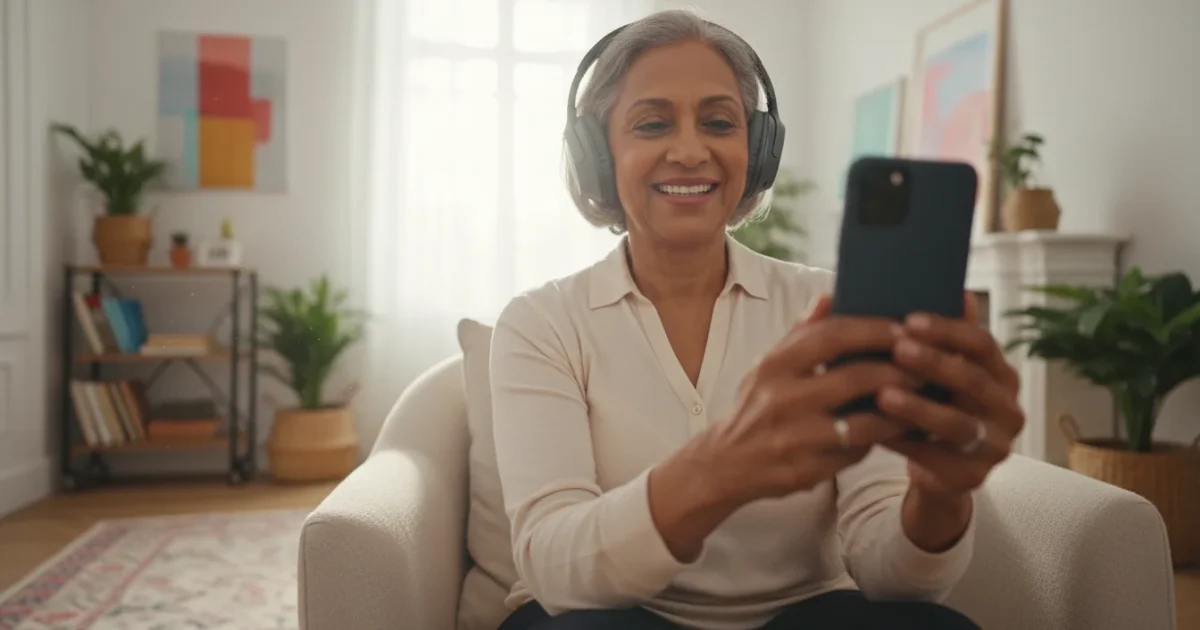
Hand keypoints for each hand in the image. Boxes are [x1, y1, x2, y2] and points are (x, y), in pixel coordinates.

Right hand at [650, 297, 917, 562]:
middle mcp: (780, 399)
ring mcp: (793, 438)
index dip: (874, 330)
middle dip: (898, 370)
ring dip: (898, 411)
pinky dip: (879, 440)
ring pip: (863, 422)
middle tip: (927, 365)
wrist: (723, 464)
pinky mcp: (804, 470)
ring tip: (922, 400)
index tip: (905, 328)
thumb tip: (829, 295)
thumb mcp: (767, 366)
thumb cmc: (755, 407)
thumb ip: (801, 334)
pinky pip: (855, 453)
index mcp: (773, 365)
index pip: (832, 336)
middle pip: (855, 378)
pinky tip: (898, 430)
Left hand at [878, 292, 1024, 498]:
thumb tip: (956, 290)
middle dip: (934, 363)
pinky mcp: (974, 476)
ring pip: (957, 423)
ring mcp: (996, 445)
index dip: (948, 331)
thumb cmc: (935, 407)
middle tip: (897, 349)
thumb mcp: (939, 373)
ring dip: (919, 408)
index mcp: (1000, 375)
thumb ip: (942, 338)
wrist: (938, 470)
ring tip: (884, 395)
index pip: (982, 345)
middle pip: (973, 381)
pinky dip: (907, 445)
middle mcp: (1008, 408)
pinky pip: (938, 459)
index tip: (909, 320)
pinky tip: (878, 432)